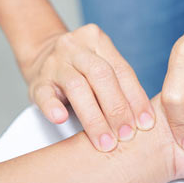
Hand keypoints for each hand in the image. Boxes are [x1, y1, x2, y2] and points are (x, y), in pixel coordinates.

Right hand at [23, 24, 154, 151]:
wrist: (41, 56)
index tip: (146, 123)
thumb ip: (120, 84)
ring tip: (105, 141)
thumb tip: (146, 119)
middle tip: (126, 136)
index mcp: (97, 41)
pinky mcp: (37, 82)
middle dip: (117, 109)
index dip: (136, 98)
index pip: (121, 71)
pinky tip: (60, 118)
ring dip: (94, 118)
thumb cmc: (80, 69)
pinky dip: (52, 107)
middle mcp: (75, 48)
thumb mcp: (100, 65)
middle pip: (101, 75)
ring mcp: (54, 63)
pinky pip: (44, 94)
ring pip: (76, 86)